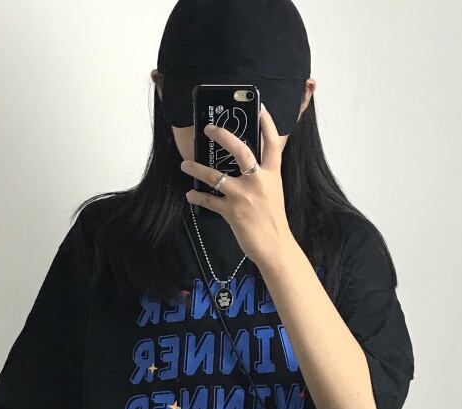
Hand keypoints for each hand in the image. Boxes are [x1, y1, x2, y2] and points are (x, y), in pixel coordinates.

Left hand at [180, 103, 292, 266]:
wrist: (276, 247)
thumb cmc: (274, 221)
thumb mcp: (274, 192)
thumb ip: (263, 177)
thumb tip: (248, 166)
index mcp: (272, 174)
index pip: (272, 142)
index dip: (267, 122)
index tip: (259, 106)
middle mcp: (259, 181)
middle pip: (240, 149)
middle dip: (222, 135)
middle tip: (208, 128)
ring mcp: (244, 196)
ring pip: (215, 175)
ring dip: (196, 169)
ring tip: (185, 165)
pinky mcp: (232, 212)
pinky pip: (209, 200)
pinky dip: (197, 197)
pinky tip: (191, 195)